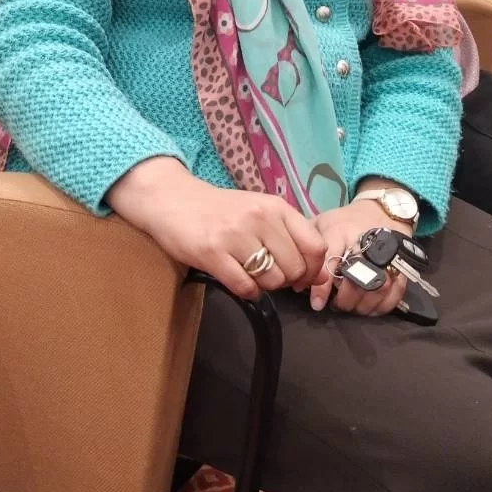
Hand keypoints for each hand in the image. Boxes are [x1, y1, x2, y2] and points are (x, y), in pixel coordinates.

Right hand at [107, 157, 328, 300]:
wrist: (172, 200)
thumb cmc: (221, 209)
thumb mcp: (259, 210)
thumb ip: (289, 236)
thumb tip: (318, 275)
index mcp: (276, 207)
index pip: (315, 245)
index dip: (313, 269)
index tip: (301, 276)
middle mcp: (260, 218)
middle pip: (294, 268)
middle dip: (286, 280)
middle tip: (269, 274)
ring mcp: (235, 235)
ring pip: (271, 280)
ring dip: (264, 285)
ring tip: (250, 273)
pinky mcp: (212, 253)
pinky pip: (245, 287)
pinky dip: (246, 291)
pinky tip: (238, 280)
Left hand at [310, 200, 411, 316]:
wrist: (382, 209)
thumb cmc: (345, 221)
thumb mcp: (322, 223)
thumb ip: (306, 245)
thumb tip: (293, 278)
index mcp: (340, 231)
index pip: (330, 262)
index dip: (322, 287)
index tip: (316, 304)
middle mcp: (364, 243)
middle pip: (357, 279)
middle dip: (345, 299)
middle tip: (337, 305)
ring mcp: (386, 254)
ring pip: (378, 288)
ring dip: (363, 305)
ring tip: (352, 307)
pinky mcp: (401, 264)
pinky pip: (395, 292)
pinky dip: (382, 306)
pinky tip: (370, 307)